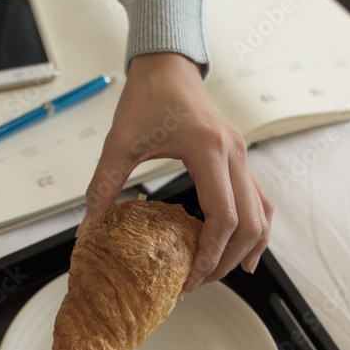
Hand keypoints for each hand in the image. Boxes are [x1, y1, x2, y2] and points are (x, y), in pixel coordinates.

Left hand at [81, 53, 273, 291]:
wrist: (166, 67)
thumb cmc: (147, 97)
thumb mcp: (118, 143)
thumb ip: (103, 187)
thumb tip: (87, 230)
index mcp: (208, 149)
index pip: (223, 215)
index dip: (210, 253)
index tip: (191, 276)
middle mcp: (233, 154)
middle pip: (248, 223)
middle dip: (226, 259)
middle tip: (198, 282)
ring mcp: (241, 156)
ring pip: (262, 213)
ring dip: (246, 248)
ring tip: (221, 273)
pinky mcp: (239, 159)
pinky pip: (259, 200)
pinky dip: (256, 229)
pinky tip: (246, 252)